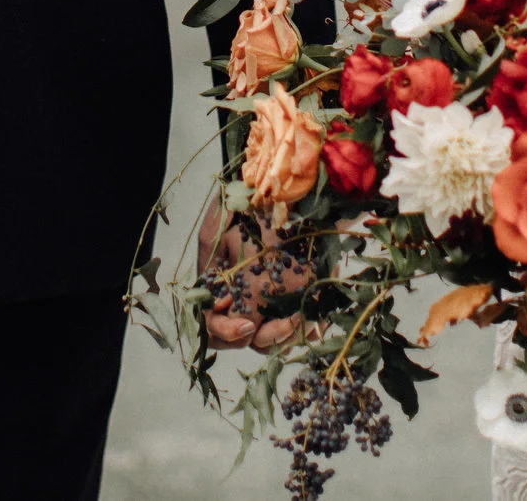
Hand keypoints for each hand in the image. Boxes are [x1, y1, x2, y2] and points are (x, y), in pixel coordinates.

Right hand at [196, 199, 312, 350]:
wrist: (280, 186)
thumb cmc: (242, 207)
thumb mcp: (216, 232)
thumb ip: (211, 266)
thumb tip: (217, 303)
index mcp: (224, 288)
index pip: (214, 326)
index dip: (226, 332)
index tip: (246, 325)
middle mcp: (247, 299)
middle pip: (250, 340)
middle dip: (266, 337)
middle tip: (286, 322)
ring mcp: (274, 299)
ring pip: (277, 338)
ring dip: (287, 335)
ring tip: (299, 318)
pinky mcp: (302, 294)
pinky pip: (305, 325)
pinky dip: (309, 327)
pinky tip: (314, 318)